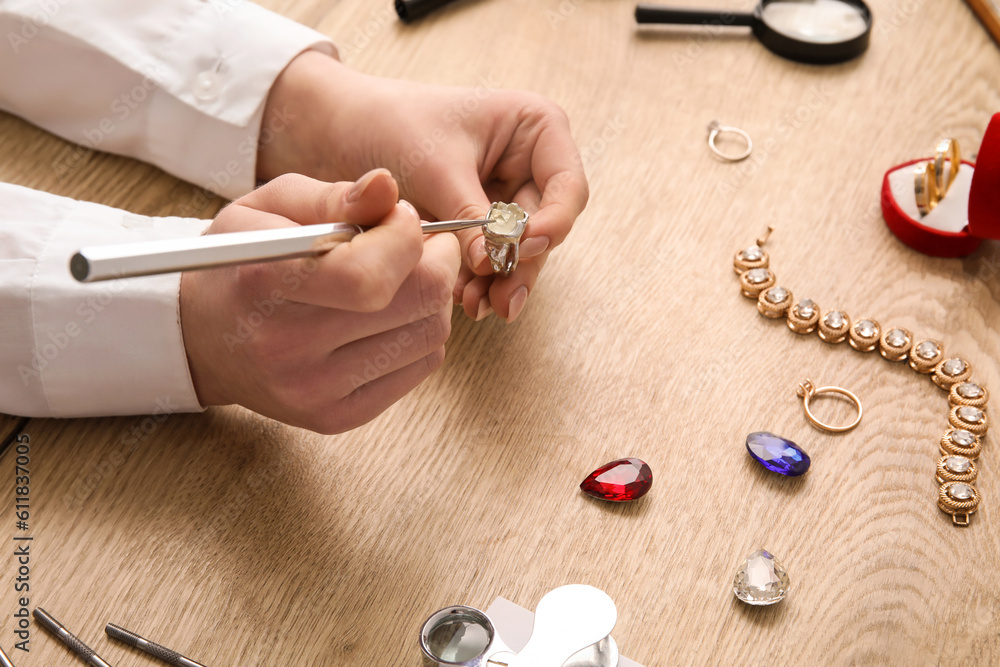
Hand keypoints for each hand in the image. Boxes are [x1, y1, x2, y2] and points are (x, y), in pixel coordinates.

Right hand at [179, 170, 459, 433]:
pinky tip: (388, 317)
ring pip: (430, 334)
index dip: (407, 237)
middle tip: (419, 244)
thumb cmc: (241, 263)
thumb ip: (331, 197)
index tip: (401, 218)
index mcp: (263, 283)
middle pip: (418, 302)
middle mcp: (287, 347)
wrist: (202, 341)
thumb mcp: (268, 208)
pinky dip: (420, 333)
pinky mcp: (337, 416)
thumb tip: (388, 188)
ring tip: (398, 280)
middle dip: (436, 260)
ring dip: (432, 297)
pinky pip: (422, 366)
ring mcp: (314, 390)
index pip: (368, 275)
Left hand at [257, 51, 588, 321]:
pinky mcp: (481, 224)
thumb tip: (494, 264)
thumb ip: (471, 216)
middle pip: (547, 228)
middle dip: (520, 265)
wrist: (342, 129)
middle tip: (499, 299)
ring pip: (521, 252)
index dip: (552, 224)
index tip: (520, 249)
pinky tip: (463, 299)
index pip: (568, 188)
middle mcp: (530, 164)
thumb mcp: (435, 167)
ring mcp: (507, 196)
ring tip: (475, 306)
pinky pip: (492, 259)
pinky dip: (480, 281)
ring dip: (500, 281)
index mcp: (535, 129)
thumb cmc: (391, 123)